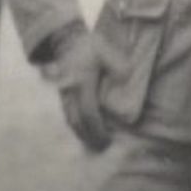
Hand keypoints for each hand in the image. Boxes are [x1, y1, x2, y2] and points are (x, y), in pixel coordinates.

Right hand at [45, 32, 127, 152]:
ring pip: (70, 120)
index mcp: (83, 83)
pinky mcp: (62, 95)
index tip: (107, 141)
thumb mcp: (106, 50)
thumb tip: (127, 79)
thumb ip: (118, 65)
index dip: (97, 130)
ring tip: (93, 144)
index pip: (88, 113)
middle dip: (88, 138)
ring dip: (81, 134)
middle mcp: (71, 92)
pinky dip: (76, 126)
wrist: (66, 41)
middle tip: (101, 148)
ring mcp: (64, 94)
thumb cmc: (89, 47)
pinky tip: (84, 131)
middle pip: (77, 122)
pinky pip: (68, 115)